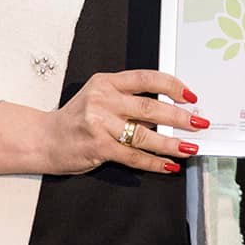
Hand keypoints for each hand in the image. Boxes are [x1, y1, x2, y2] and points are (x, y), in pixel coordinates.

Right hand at [47, 69, 205, 175]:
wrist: (45, 139)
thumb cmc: (77, 119)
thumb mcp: (99, 97)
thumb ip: (127, 98)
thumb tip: (169, 108)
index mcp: (106, 82)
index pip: (146, 78)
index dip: (172, 86)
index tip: (190, 95)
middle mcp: (103, 100)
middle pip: (150, 108)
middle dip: (180, 117)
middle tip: (199, 123)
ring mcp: (99, 124)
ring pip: (145, 135)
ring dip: (171, 144)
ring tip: (189, 148)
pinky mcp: (98, 147)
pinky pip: (133, 156)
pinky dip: (154, 163)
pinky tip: (168, 165)